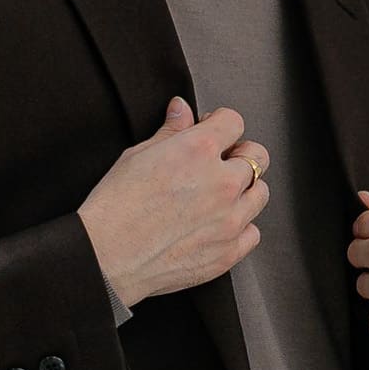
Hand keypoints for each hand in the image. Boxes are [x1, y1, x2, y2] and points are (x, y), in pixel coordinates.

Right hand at [77, 96, 269, 306]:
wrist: (108, 258)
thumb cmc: (115, 209)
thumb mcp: (137, 156)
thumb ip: (169, 132)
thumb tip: (182, 111)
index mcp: (199, 150)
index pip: (234, 122)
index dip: (220, 124)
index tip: (212, 131)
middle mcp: (222, 182)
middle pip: (257, 156)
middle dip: (240, 154)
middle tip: (220, 163)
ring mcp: (230, 219)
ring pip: (260, 193)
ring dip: (245, 190)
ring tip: (219, 196)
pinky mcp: (229, 251)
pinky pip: (253, 232)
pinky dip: (241, 227)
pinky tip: (219, 225)